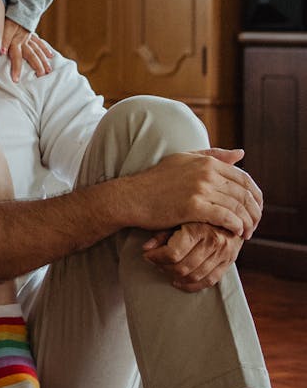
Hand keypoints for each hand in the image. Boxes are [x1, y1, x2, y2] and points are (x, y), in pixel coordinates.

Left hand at [1, 18, 53, 80]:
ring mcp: (29, 37)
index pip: (16, 57)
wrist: (18, 5)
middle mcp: (25, 41)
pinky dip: (45, 49)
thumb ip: (3, 39)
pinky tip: (50, 55)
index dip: (16, 69)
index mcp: (16, 41)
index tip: (16, 80)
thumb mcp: (4, 28)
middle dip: (37, 66)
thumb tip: (2, 52)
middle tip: (41, 76)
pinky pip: (39, 42)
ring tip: (48, 70)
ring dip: (43, 60)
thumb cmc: (8, 18)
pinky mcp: (31, 33)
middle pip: (32, 55)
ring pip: (38, 50)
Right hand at [127, 148, 262, 239]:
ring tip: (246, 233)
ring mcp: (200, 189)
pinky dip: (234, 226)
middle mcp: (206, 172)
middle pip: (244, 193)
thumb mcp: (184, 159)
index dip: (255, 196)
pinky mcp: (193, 206)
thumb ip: (213, 156)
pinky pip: (225, 217)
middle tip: (253, 225)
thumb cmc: (156, 180)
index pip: (244, 178)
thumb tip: (241, 154)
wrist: (132, 197)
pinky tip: (235, 233)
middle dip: (254, 212)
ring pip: (237, 207)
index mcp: (207, 161)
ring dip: (246, 222)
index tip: (254, 209)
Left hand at [143, 222, 242, 291]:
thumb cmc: (199, 213)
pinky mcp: (229, 262)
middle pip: (182, 267)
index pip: (173, 254)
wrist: (231, 211)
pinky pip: (209, 281)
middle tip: (154, 262)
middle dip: (163, 266)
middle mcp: (213, 242)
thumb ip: (163, 233)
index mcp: (199, 228)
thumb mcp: (180, 216)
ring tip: (165, 269)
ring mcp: (223, 254)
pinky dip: (192, 285)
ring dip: (175, 276)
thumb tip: (146, 248)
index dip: (156, 257)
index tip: (147, 255)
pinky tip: (179, 282)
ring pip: (194, 276)